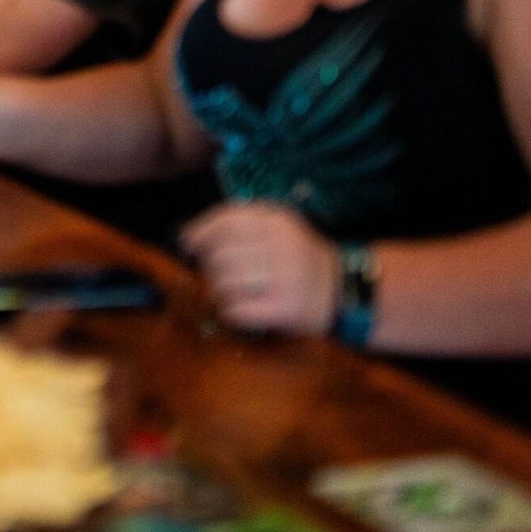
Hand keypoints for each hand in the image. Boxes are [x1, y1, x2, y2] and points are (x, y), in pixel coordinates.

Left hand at [181, 202, 338, 336]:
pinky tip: (237, 308)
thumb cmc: (301, 256)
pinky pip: (237, 309)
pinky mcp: (284, 308)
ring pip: (225, 281)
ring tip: (230, 291)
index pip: (227, 220)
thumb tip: (194, 234)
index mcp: (278, 222)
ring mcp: (284, 278)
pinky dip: (229, 310)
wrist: (342, 289)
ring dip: (219, 289)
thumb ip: (244, 223)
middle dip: (210, 265)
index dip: (200, 231)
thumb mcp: (282, 226)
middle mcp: (281, 246)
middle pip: (221, 253)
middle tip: (216, 272)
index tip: (188, 242)